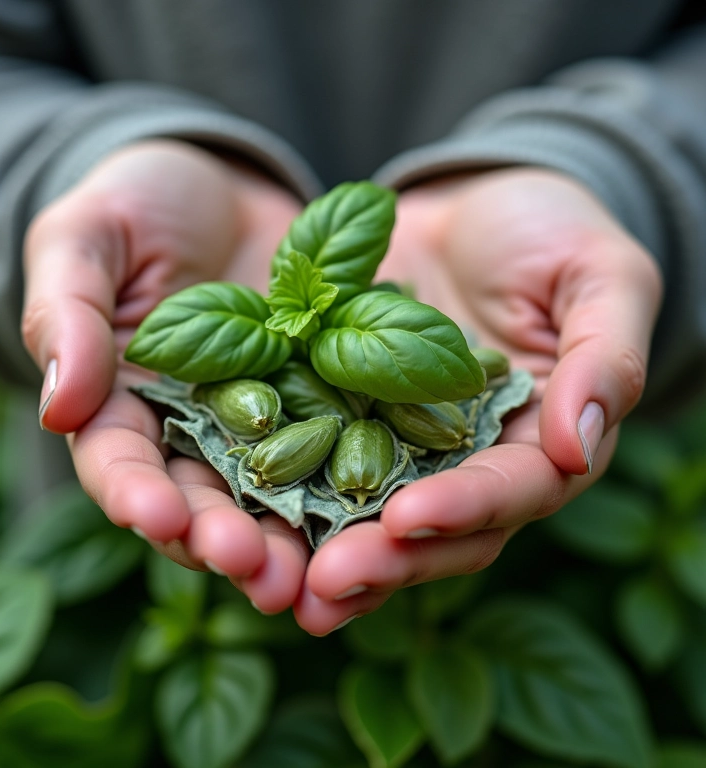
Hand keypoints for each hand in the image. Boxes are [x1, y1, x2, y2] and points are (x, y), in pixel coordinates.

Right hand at [22, 139, 307, 599]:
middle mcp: (192, 431)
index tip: (155, 514)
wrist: (223, 190)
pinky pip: (335, 450)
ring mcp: (261, 423)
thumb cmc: (139, 203)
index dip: (134, 493)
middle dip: (224, 541)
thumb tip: (59, 403)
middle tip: (258, 574)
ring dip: (290, 541)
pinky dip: (349, 486)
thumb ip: (66, 313)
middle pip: (202, 501)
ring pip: (270, 498)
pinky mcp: (319, 406)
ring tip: (314, 577)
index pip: (120, 462)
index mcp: (124, 403)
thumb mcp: (88, 239)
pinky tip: (376, 518)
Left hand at [291, 168, 662, 634]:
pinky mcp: (341, 417)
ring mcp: (398, 445)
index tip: (410, 518)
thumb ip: (606, 357)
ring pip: (365, 516)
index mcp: (536, 443)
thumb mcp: (600, 276)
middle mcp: (464, 462)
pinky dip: (281, 494)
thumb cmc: (548, 231)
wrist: (468, 208)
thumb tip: (581, 444)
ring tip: (270, 579)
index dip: (467, 508)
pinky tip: (235, 518)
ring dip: (320, 552)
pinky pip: (310, 462)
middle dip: (382, 558)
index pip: (511, 491)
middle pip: (432, 529)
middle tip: (328, 582)